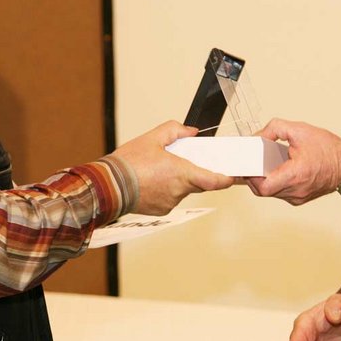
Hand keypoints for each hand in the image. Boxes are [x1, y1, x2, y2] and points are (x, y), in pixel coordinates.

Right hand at [109, 120, 234, 214]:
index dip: (227, 179)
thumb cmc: (128, 164)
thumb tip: (191, 132)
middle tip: (184, 163)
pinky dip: (166, 190)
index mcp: (181, 172)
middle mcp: (179, 190)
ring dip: (177, 181)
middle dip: (196, 173)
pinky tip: (152, 181)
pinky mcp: (161, 210)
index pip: (214, 180)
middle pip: (199, 183)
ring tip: (158, 170)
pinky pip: (171, 198)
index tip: (233, 175)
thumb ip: (175, 130)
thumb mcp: (152, 138)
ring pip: (183, 190)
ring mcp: (170, 202)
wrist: (107, 185)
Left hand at [247, 118, 340, 204]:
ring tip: (266, 165)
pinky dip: (276, 183)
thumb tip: (258, 137)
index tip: (248, 166)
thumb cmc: (329, 149)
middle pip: (264, 191)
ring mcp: (299, 197)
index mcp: (295, 175)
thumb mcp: (299, 130)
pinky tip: (278, 170)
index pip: (263, 187)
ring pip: (272, 193)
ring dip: (265, 180)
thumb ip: (274, 129)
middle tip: (253, 164)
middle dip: (255, 177)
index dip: (250, 178)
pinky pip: (281, 193)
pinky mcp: (301, 198)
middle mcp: (297, 190)